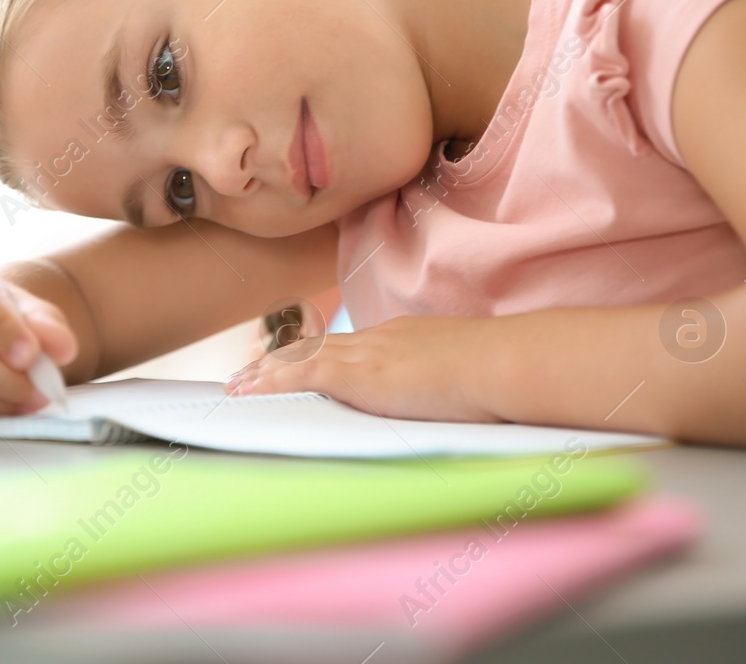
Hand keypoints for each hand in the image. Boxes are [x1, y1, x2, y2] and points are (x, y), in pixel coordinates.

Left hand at [224, 315, 502, 422]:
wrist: (509, 363)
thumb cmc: (505, 376)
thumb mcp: (470, 380)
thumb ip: (451, 388)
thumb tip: (456, 405)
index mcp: (405, 339)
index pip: (351, 346)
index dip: (319, 354)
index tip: (298, 362)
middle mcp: (381, 339)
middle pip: (318, 347)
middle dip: (281, 361)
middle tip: (249, 373)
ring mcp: (370, 354)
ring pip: (302, 358)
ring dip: (266, 373)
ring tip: (236, 385)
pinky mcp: (362, 375)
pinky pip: (303, 374)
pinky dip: (272, 381)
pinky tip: (248, 390)